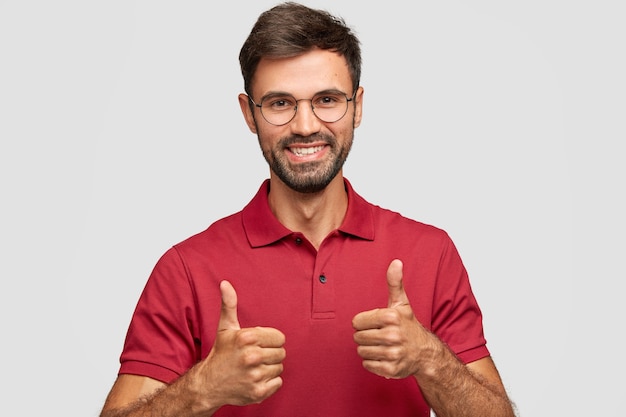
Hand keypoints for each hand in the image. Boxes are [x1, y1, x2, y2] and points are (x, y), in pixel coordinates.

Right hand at [195, 280, 285, 408]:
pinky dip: (270, 382)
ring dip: (269, 368)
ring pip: (279, 367)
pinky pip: (278, 382)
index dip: (270, 340)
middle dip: (270, 354)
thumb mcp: (225, 328)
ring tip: (254, 367)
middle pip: (281, 353)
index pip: (280, 338)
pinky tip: (255, 378)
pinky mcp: (258, 392)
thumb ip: (229, 305)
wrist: (208, 384)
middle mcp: (252, 356)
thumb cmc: (221, 354)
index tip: (258, 344)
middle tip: (255, 357)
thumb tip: (225, 283)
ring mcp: (255, 375)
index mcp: (247, 338)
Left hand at [352, 259, 433, 378]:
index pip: (356, 322)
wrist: (425, 353)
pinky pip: (367, 365)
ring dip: (369, 350)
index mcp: (390, 317)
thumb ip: (394, 283)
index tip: (377, 324)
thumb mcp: (401, 303)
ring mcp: (392, 353)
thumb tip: (396, 262)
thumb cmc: (408, 326)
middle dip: (366, 336)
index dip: (364, 323)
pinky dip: (373, 362)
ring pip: (361, 351)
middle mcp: (392, 335)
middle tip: (379, 336)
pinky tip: (384, 356)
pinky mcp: (391, 369)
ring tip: (382, 346)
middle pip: (357, 337)